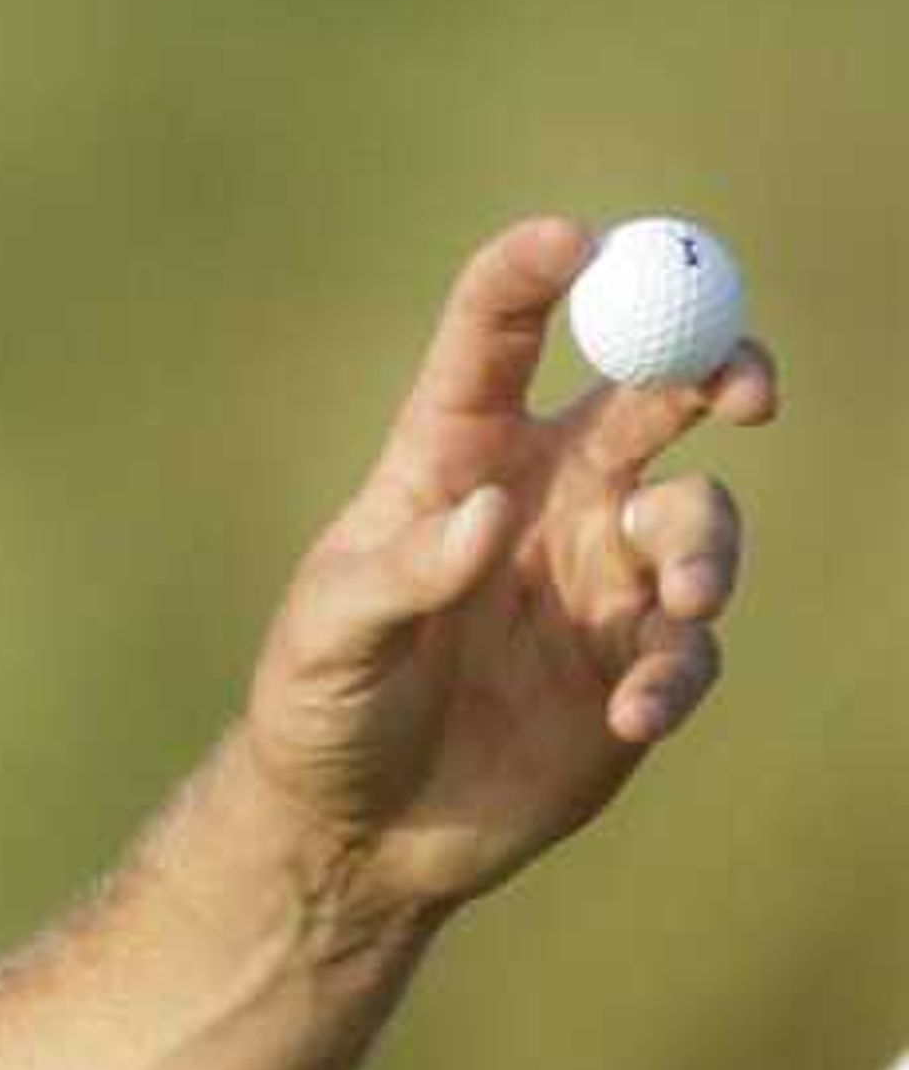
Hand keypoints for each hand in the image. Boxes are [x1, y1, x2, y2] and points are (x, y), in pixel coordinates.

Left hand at [238, 215, 768, 929]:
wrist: (355, 832)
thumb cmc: (321, 709)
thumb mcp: (330, 639)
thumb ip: (405, 573)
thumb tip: (487, 515)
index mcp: (456, 454)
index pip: (498, 334)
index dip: (537, 273)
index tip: (577, 238)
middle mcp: (548, 494)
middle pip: (653, 391)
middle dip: (713, 362)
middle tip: (748, 389)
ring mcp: (602, 574)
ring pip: (698, 517)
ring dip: (708, 549)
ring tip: (683, 604)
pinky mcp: (635, 661)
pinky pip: (690, 647)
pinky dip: (677, 672)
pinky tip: (634, 714)